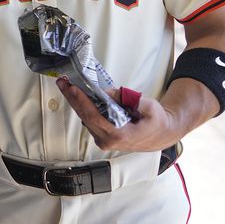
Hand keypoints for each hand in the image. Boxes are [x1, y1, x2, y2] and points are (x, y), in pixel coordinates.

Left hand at [56, 79, 180, 152]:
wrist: (161, 135)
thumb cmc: (157, 121)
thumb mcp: (148, 106)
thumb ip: (128, 99)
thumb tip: (107, 92)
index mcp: (120, 135)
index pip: (95, 117)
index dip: (82, 102)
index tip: (73, 89)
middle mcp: (108, 140)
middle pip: (85, 117)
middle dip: (72, 98)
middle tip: (62, 82)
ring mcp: (104, 140)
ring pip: (85, 119)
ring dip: (75, 102)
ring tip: (66, 85)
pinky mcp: (102, 137)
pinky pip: (89, 120)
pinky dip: (82, 107)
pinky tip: (77, 95)